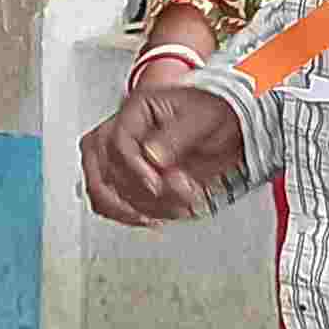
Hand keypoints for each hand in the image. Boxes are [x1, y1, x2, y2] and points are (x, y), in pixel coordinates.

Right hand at [81, 85, 242, 225]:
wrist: (226, 129)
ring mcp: (121, 157)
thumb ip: (177, 137)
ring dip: (135, 208)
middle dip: (136, 192)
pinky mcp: (127, 178)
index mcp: (137, 111)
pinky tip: (155, 217)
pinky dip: (128, 215)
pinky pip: (109, 202)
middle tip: (169, 196)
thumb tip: (152, 157)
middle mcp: (123, 133)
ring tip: (172, 208)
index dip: (134, 169)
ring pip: (101, 189)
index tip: (156, 184)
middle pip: (102, 169)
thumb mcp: (202, 120)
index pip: (117, 142)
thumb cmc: (214, 115)